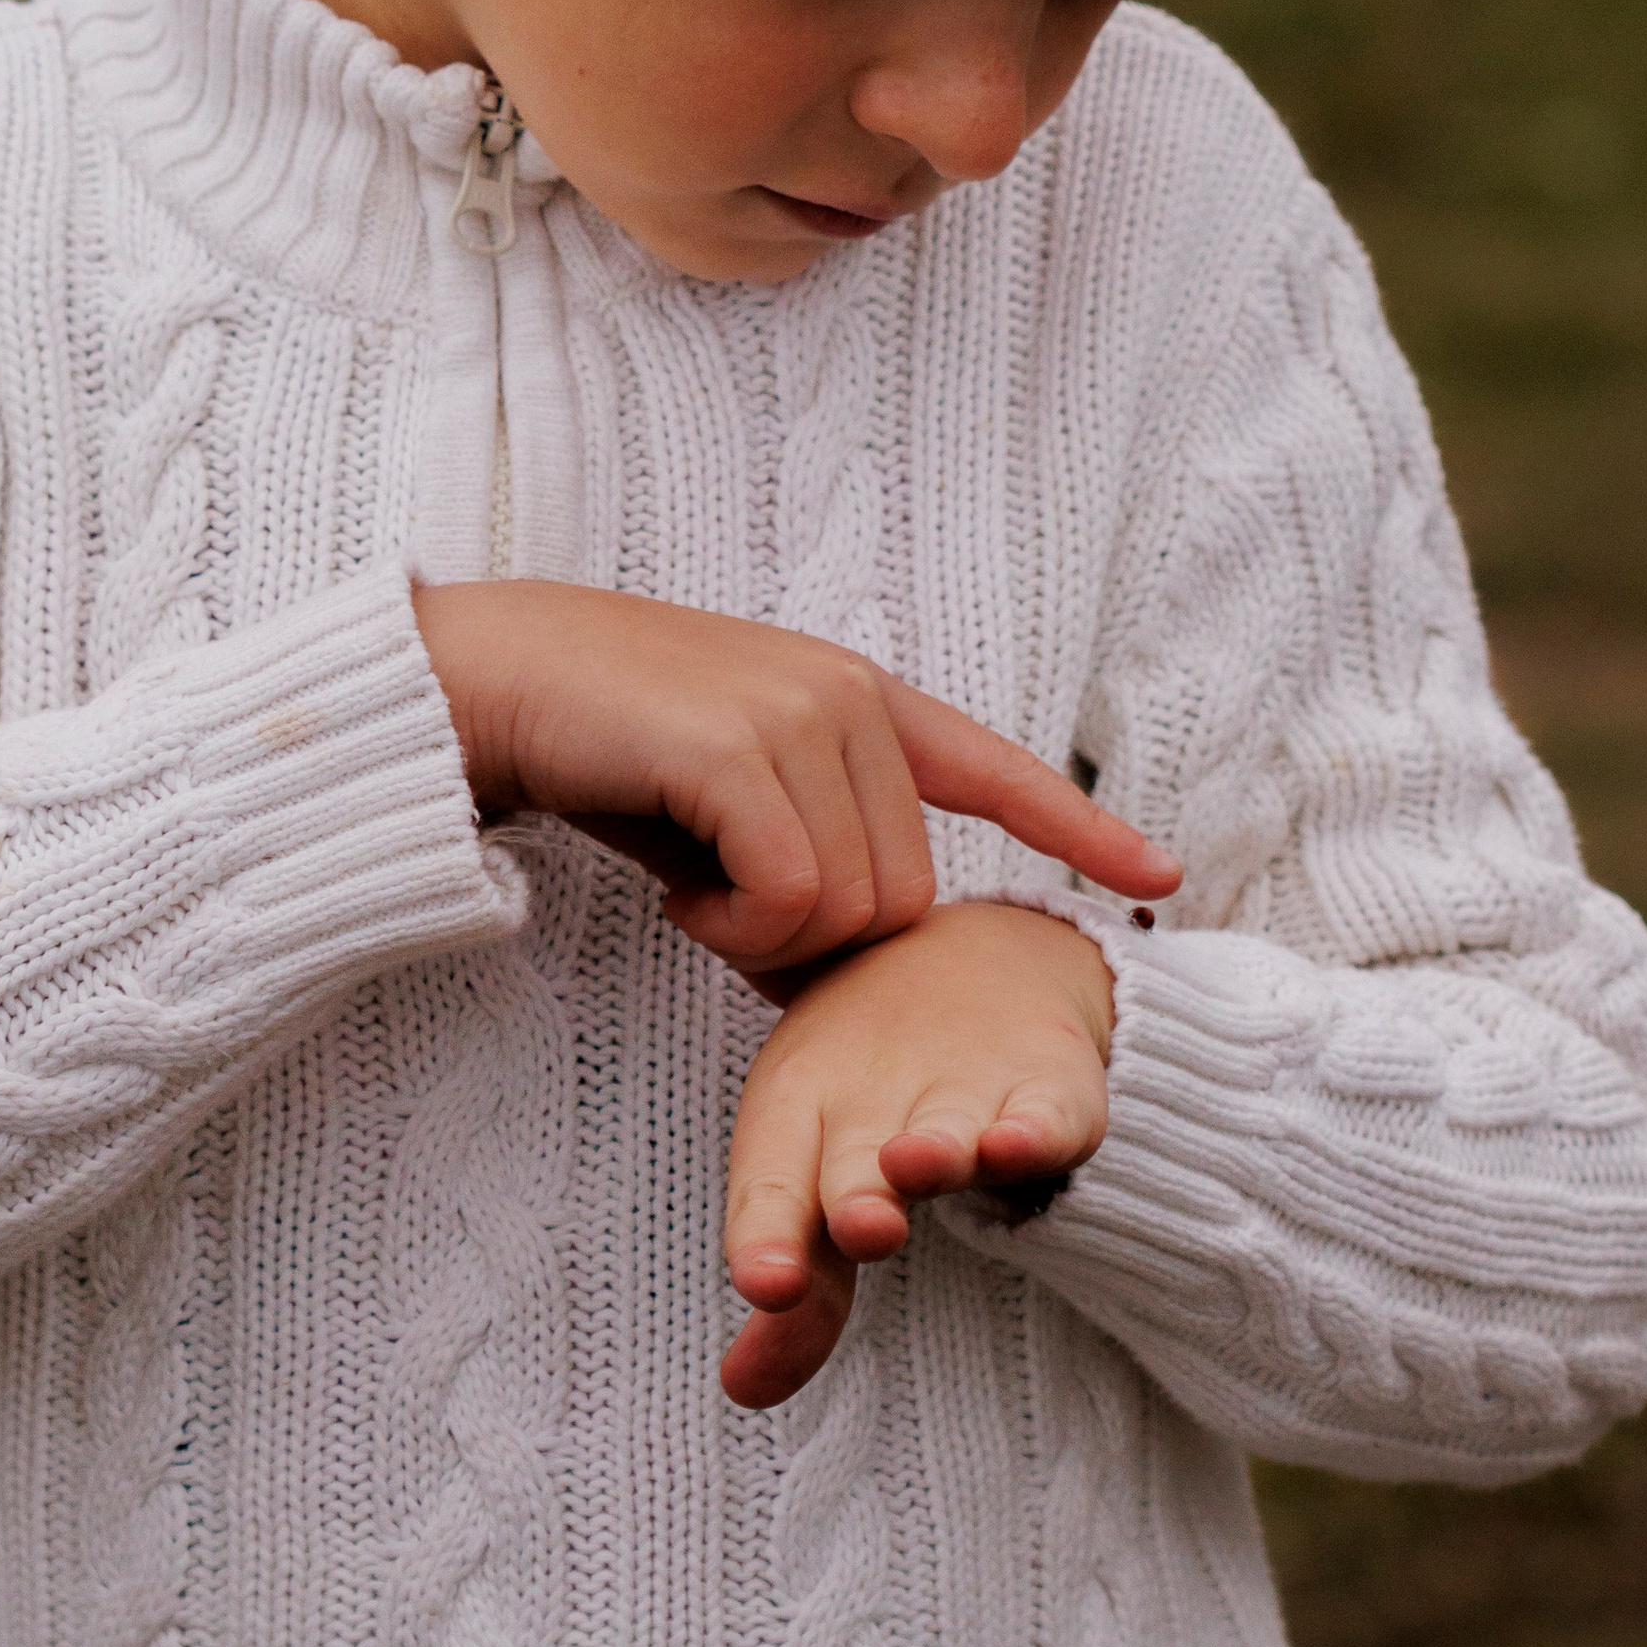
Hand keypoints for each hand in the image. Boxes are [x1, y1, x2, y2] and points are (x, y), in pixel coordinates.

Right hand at [413, 581, 1175, 975]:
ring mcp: (801, 711)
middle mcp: (847, 694)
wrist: (487, 686)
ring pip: (853, 907)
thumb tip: (847, 960)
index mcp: (856, 701)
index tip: (1159, 873)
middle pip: (904, 894)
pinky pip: (792, 897)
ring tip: (693, 888)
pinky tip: (678, 895)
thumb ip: (805, 853)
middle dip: (820, 939)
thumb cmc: (600, 750)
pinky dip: (734, 927)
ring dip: (765, 937)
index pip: (993, 768)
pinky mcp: (744, 746)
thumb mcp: (725, 803)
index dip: (1078, 827)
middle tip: (721, 910)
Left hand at [719, 900, 1114, 1406]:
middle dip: (857, 1195)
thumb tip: (744, 1391)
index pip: (769, 1180)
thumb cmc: (865, 1100)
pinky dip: (1032, 1128)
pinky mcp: (1046, 1081)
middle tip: (860, 1227)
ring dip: (934, 1151)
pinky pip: (1042, 1109)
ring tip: (915, 1166)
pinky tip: (1015, 1145)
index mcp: (796, 1113)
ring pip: (947, 1128)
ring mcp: (961, 1085)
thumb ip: (798, 1296)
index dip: (765, 1232)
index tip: (766, 1284)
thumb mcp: (812, 1177)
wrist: (971, 962)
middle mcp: (872, 1098)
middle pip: (858, 1159)